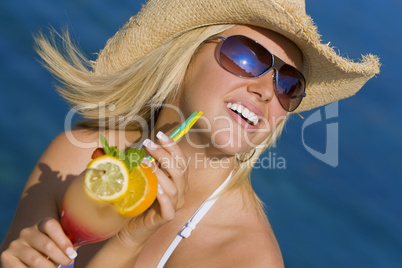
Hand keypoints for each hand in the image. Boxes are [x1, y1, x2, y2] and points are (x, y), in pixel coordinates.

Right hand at [1, 218, 75, 267]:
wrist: (27, 262)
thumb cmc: (52, 252)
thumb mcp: (61, 244)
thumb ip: (72, 240)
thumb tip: (95, 234)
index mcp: (42, 224)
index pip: (51, 225)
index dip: (63, 240)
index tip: (72, 253)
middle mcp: (27, 232)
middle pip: (46, 244)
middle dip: (61, 257)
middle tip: (69, 262)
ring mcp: (16, 244)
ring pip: (36, 259)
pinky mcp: (6, 257)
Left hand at [115, 131, 188, 245]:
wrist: (132, 226)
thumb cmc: (139, 199)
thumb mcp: (144, 177)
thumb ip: (146, 163)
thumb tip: (138, 145)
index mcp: (179, 180)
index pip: (181, 160)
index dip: (172, 146)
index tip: (160, 134)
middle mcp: (181, 191)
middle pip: (179, 170)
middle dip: (164, 155)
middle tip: (148, 144)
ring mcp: (175, 205)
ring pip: (174, 187)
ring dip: (160, 173)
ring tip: (146, 163)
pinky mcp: (166, 217)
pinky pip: (169, 207)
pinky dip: (163, 196)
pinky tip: (155, 188)